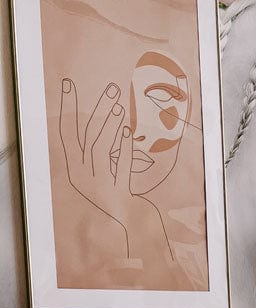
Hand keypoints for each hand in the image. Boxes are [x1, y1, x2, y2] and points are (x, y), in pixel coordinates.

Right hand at [58, 78, 174, 268]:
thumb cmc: (121, 193)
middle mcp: (82, 177)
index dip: (67, 108)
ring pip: (99, 149)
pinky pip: (118, 165)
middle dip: (96, 110)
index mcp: (75, 169)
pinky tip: (127, 131)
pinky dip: (121, 147)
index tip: (69, 84)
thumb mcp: (105, 171)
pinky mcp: (116, 194)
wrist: (136, 224)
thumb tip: (106, 114)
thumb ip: (100, 149)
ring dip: (109, 125)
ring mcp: (98, 186)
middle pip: (86, 136)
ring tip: (119, 106)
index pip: (67, 133)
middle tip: (111, 88)